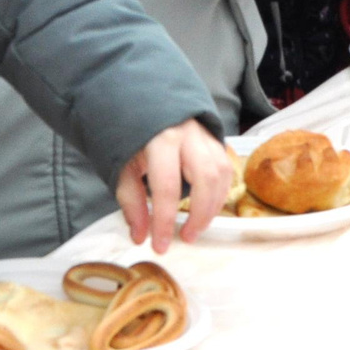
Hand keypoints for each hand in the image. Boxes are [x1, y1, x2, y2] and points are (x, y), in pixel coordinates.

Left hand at [116, 119, 232, 252]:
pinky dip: (220, 193)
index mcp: (161, 140)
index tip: (160, 246)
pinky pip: (226, 169)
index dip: (164, 221)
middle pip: (206, 178)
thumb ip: (131, 201)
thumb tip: (140, 237)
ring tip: (197, 226)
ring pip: (222, 173)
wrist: (145, 102)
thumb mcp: (123, 167)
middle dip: (199, 215)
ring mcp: (206, 135)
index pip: (167, 187)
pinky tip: (207, 208)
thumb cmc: (133, 138)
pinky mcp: (216, 139)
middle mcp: (189, 135)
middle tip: (187, 237)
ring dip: (213, 206)